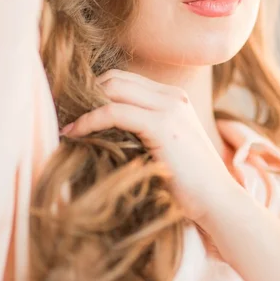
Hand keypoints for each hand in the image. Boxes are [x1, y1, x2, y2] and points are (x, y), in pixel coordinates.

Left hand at [60, 69, 232, 223]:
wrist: (217, 202)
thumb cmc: (187, 183)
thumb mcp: (162, 147)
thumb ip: (139, 130)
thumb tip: (98, 127)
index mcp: (174, 98)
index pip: (125, 79)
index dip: (96, 90)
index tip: (72, 107)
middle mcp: (172, 97)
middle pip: (116, 78)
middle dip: (86, 92)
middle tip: (62, 111)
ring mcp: (170, 108)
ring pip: (113, 89)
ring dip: (84, 104)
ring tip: (65, 122)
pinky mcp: (162, 125)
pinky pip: (113, 112)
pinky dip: (89, 120)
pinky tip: (74, 133)